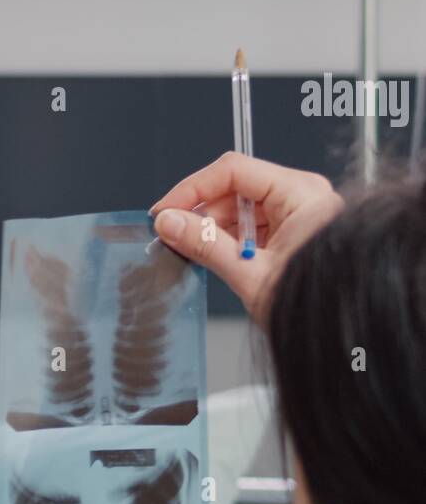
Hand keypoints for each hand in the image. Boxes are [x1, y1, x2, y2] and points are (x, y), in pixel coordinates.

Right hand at [150, 152, 342, 321]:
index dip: (193, 188)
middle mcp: (301, 197)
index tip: (166, 210)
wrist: (337, 333)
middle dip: (202, 213)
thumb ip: (206, 245)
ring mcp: (297, 215)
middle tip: (173, 235)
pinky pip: (252, 227)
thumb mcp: (250, 274)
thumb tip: (170, 225)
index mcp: (300, 194)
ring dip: (214, 229)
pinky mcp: (292, 233)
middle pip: (235, 189)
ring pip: (241, 209)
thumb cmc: (311, 305)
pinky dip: (230, 241)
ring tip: (194, 251)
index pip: (233, 171)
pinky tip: (215, 256)